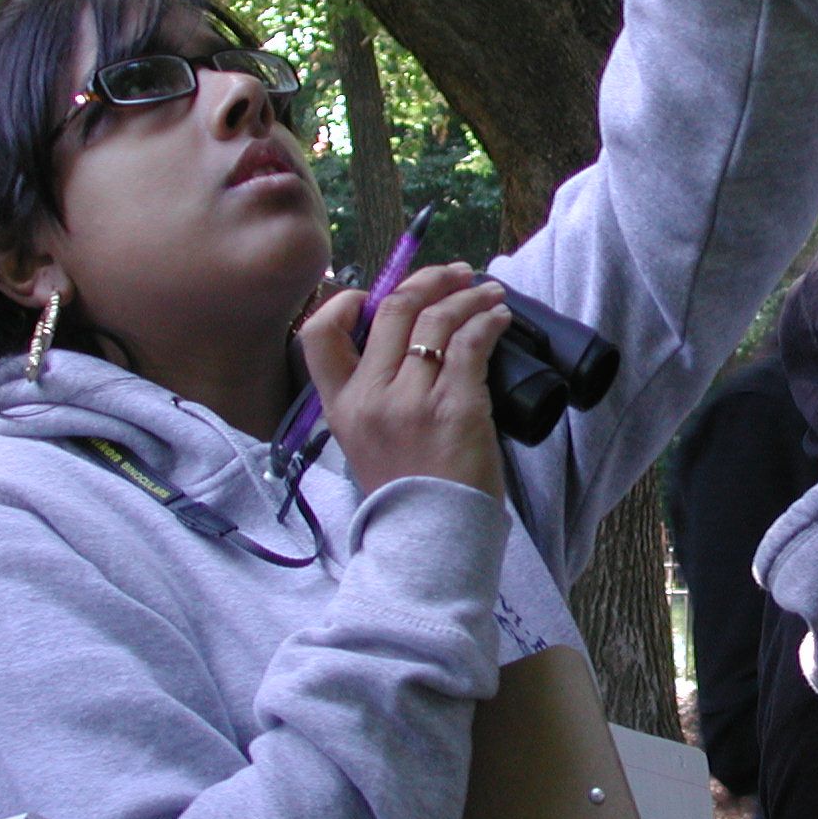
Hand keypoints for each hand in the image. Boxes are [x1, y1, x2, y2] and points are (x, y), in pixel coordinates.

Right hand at [298, 263, 511, 500]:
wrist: (433, 543)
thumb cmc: (409, 496)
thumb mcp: (366, 445)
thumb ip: (372, 399)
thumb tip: (406, 348)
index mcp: (340, 407)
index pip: (318, 335)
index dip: (343, 301)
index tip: (373, 293)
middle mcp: (370, 397)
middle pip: (393, 311)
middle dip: (428, 281)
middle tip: (455, 275)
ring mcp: (412, 401)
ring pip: (437, 320)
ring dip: (468, 296)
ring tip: (488, 293)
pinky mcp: (456, 407)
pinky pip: (471, 344)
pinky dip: (488, 321)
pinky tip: (499, 318)